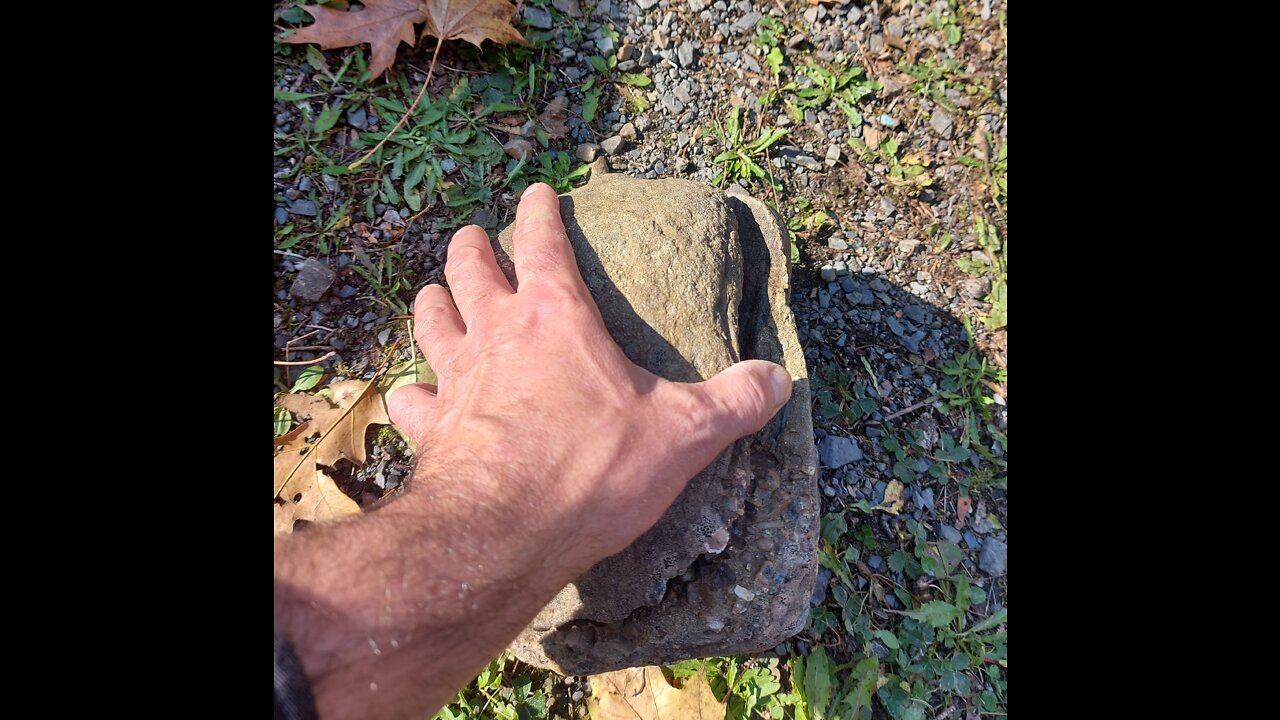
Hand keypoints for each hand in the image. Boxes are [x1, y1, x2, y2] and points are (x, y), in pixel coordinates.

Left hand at [387, 182, 792, 573]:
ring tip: (435, 295)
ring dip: (433, 302)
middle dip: (472, 248)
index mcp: (556, 317)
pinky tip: (413, 395)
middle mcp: (496, 334)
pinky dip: (411, 391)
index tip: (537, 191)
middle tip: (475, 240)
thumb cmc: (593, 470)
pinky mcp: (430, 428)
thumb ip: (732, 402)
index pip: (542, 242)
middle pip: (469, 268)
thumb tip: (780, 380)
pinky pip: (410, 397)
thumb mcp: (682, 434)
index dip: (539, 211)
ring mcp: (455, 379)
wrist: (504, 532)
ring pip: (429, 319)